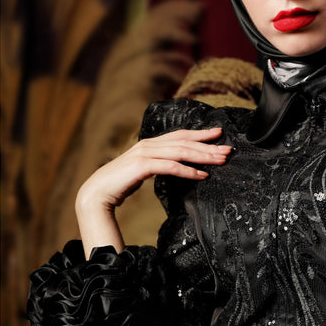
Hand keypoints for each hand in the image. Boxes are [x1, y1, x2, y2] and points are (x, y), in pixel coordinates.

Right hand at [75, 127, 230, 252]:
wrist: (97, 193)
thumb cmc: (120, 184)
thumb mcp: (143, 170)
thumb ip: (157, 164)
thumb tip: (176, 166)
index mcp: (149, 144)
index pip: (179, 135)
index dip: (200, 133)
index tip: (218, 133)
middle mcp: (148, 144)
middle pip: (184, 141)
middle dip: (208, 144)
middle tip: (228, 149)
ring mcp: (144, 154)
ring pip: (180, 151)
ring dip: (203, 156)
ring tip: (220, 161)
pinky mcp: (142, 166)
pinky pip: (170, 166)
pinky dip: (188, 170)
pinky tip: (201, 175)